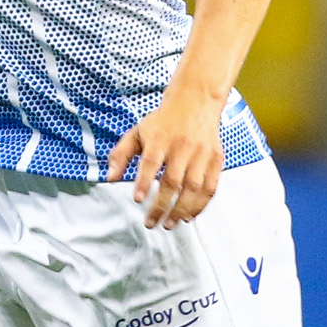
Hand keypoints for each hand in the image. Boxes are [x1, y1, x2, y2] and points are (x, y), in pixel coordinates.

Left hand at [105, 86, 226, 229]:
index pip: (151, 162)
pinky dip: (200, 204)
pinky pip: (211, 187)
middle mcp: (182, 146)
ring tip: (169, 224)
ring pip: (194, 187)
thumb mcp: (137, 132)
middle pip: (173, 180)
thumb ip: (121, 155)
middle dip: (162, 205)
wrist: (196, 101)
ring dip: (181, 209)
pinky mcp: (216, 159)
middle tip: (151, 223)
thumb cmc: (163, 122)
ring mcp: (202, 153)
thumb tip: (110, 178)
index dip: (144, 181)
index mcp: (160, 138)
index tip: (138, 200)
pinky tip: (189, 216)